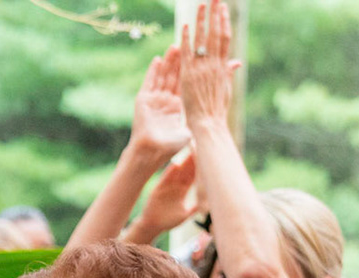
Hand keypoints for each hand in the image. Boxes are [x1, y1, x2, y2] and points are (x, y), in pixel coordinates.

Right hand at [128, 149, 200, 241]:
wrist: (153, 226)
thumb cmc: (168, 221)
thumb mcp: (184, 214)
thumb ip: (194, 208)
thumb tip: (208, 206)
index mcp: (182, 191)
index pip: (192, 176)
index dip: (199, 168)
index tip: (207, 159)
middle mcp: (175, 186)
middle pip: (186, 171)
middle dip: (193, 160)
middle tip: (200, 149)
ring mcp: (167, 186)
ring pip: (177, 172)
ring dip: (183, 163)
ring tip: (190, 152)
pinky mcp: (158, 189)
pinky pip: (165, 179)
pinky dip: (170, 173)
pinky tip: (175, 165)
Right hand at [130, 48, 190, 164]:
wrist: (152, 151)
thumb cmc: (170, 146)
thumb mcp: (189, 130)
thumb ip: (198, 119)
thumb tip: (215, 117)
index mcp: (177, 108)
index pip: (185, 85)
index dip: (190, 71)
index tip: (197, 58)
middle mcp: (166, 102)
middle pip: (174, 77)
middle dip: (180, 62)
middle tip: (187, 45)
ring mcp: (154, 100)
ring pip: (163, 76)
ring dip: (168, 62)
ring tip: (174, 47)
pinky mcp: (144, 99)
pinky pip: (149, 81)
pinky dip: (153, 70)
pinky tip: (157, 59)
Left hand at [177, 2, 241, 129]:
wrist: (208, 124)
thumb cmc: (217, 110)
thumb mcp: (226, 89)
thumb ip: (228, 72)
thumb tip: (237, 63)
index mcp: (223, 67)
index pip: (225, 38)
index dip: (223, 22)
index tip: (222, 8)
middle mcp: (214, 65)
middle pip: (216, 34)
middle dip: (215, 14)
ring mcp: (201, 69)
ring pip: (203, 39)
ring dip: (202, 20)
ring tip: (202, 4)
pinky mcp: (189, 75)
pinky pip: (187, 54)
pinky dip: (186, 39)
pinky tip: (185, 26)